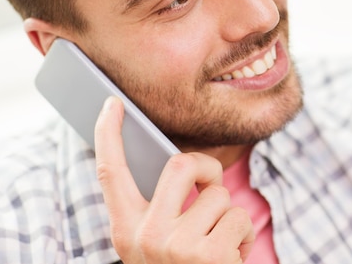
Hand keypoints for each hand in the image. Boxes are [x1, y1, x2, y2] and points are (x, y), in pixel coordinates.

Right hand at [94, 96, 254, 262]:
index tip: (112, 104)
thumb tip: (184, 167)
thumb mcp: (157, 246)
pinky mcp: (209, 255)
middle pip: (182, 164)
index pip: (110, 173)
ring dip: (229, 219)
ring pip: (220, 195)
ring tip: (219, 248)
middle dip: (208, 169)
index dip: (108, 135)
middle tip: (212, 187)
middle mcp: (145, 236)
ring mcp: (176, 246)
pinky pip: (240, 219)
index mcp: (127, 231)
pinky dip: (243, 237)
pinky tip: (231, 261)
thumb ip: (161, 210)